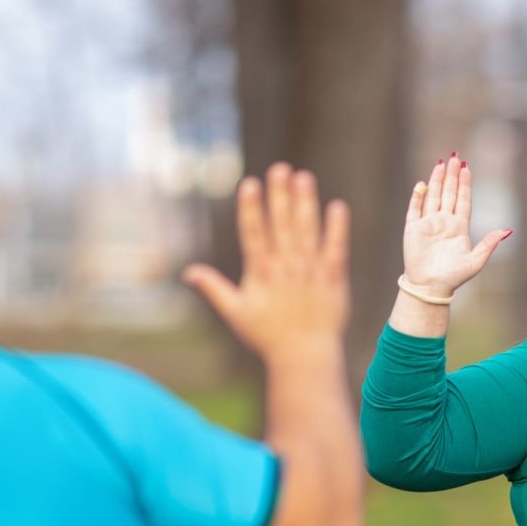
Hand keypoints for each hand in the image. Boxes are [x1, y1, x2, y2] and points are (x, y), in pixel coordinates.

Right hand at [183, 163, 349, 361]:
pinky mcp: (333, 279)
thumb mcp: (235, 313)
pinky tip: (338, 207)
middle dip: (280, 195)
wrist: (304, 357)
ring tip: (303, 178)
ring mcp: (310, 272)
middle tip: (280, 169)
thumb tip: (188, 272)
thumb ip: (214, 288)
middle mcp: (286, 268)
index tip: (250, 184)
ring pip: (307, 231)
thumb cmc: (267, 336)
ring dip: (306, 203)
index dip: (252, 208)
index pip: (254, 234)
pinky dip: (338, 229)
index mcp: (261, 273)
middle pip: (282, 225)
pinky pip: (336, 249)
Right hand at [403, 153, 509, 297]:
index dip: (465, 184)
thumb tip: (506, 231)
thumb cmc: (454, 277)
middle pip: (449, 193)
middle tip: (455, 158)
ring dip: (437, 181)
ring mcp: (428, 224)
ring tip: (441, 164)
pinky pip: (415, 208)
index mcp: (459, 227)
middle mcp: (444, 222)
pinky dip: (418, 196)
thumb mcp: (475, 261)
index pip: (463, 200)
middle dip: (452, 176)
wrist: (431, 288)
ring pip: (433, 196)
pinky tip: (422, 185)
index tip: (467, 168)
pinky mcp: (413, 229)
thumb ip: (489, 245)